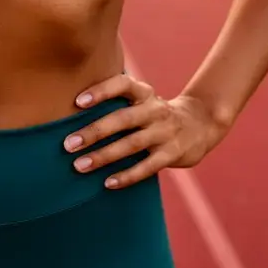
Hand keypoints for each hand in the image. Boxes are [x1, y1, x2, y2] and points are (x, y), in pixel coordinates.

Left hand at [62, 74, 230, 189]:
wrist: (199, 123)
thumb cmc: (153, 112)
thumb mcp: (140, 99)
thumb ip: (115, 101)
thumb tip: (70, 107)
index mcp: (144, 93)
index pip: (122, 84)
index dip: (101, 91)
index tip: (78, 102)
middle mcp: (154, 109)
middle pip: (122, 119)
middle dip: (94, 132)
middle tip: (68, 144)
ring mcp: (164, 132)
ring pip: (131, 145)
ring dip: (104, 156)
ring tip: (80, 166)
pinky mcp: (172, 153)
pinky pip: (147, 166)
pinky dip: (127, 175)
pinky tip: (108, 183)